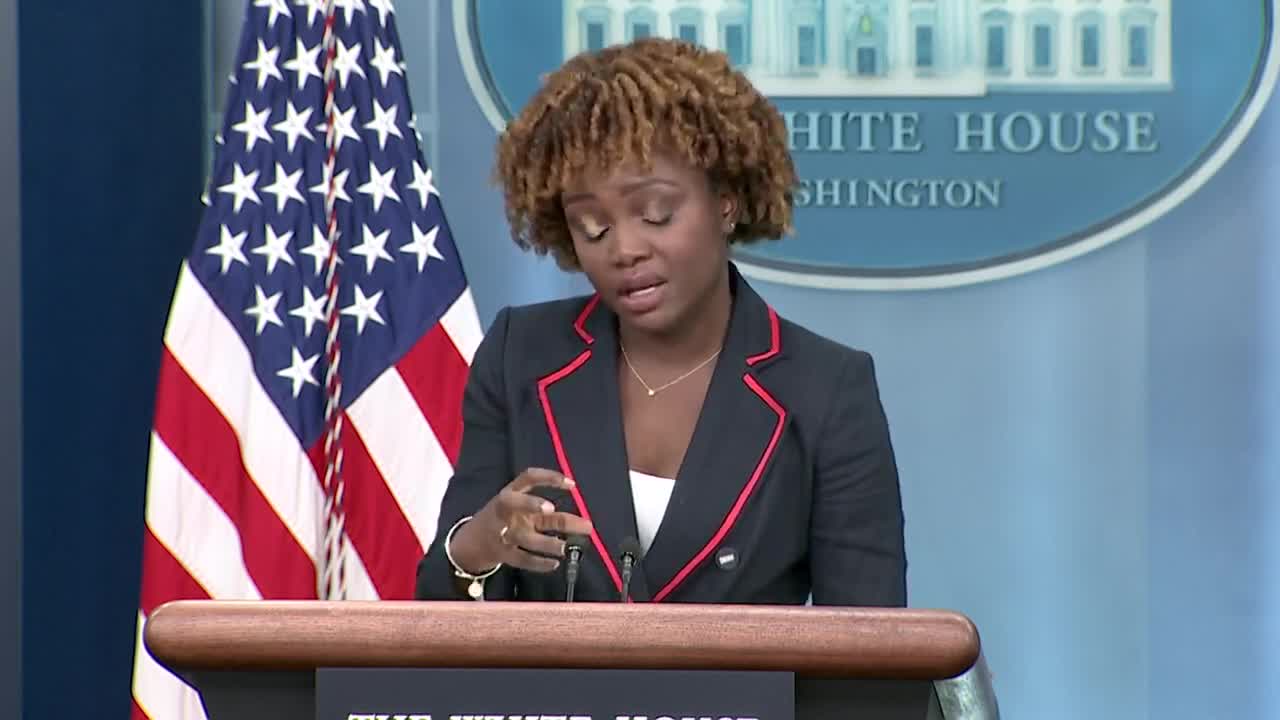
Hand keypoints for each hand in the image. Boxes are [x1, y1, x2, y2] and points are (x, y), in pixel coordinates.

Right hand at [450, 468, 592, 573]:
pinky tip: (554, 563)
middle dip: (531, 504)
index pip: (528, 478)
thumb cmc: (504, 519)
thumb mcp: (518, 509)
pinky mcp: (502, 554)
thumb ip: (543, 511)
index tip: (571, 484)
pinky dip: (538, 563)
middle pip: (515, 503)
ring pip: (524, 536)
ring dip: (547, 542)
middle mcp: (505, 511)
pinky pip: (522, 559)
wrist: (470, 542)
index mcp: (510, 493)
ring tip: (566, 547)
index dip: (548, 478)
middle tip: (552, 509)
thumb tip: (579, 521)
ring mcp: (502, 533)